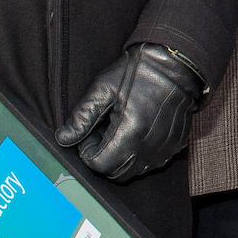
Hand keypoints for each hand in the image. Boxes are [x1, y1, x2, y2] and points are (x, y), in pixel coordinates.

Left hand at [59, 44, 206, 180]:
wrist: (175, 64)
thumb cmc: (137, 72)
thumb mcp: (103, 89)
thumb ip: (82, 117)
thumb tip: (63, 139)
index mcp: (129, 132)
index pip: (98, 164)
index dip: (88, 151)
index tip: (92, 132)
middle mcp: (148, 147)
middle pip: (115, 173)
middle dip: (103, 158)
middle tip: (103, 132)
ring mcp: (164, 149)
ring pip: (133, 172)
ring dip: (121, 158)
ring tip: (120, 131)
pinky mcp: (174, 147)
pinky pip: (151, 163)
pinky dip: (140, 155)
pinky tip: (138, 132)